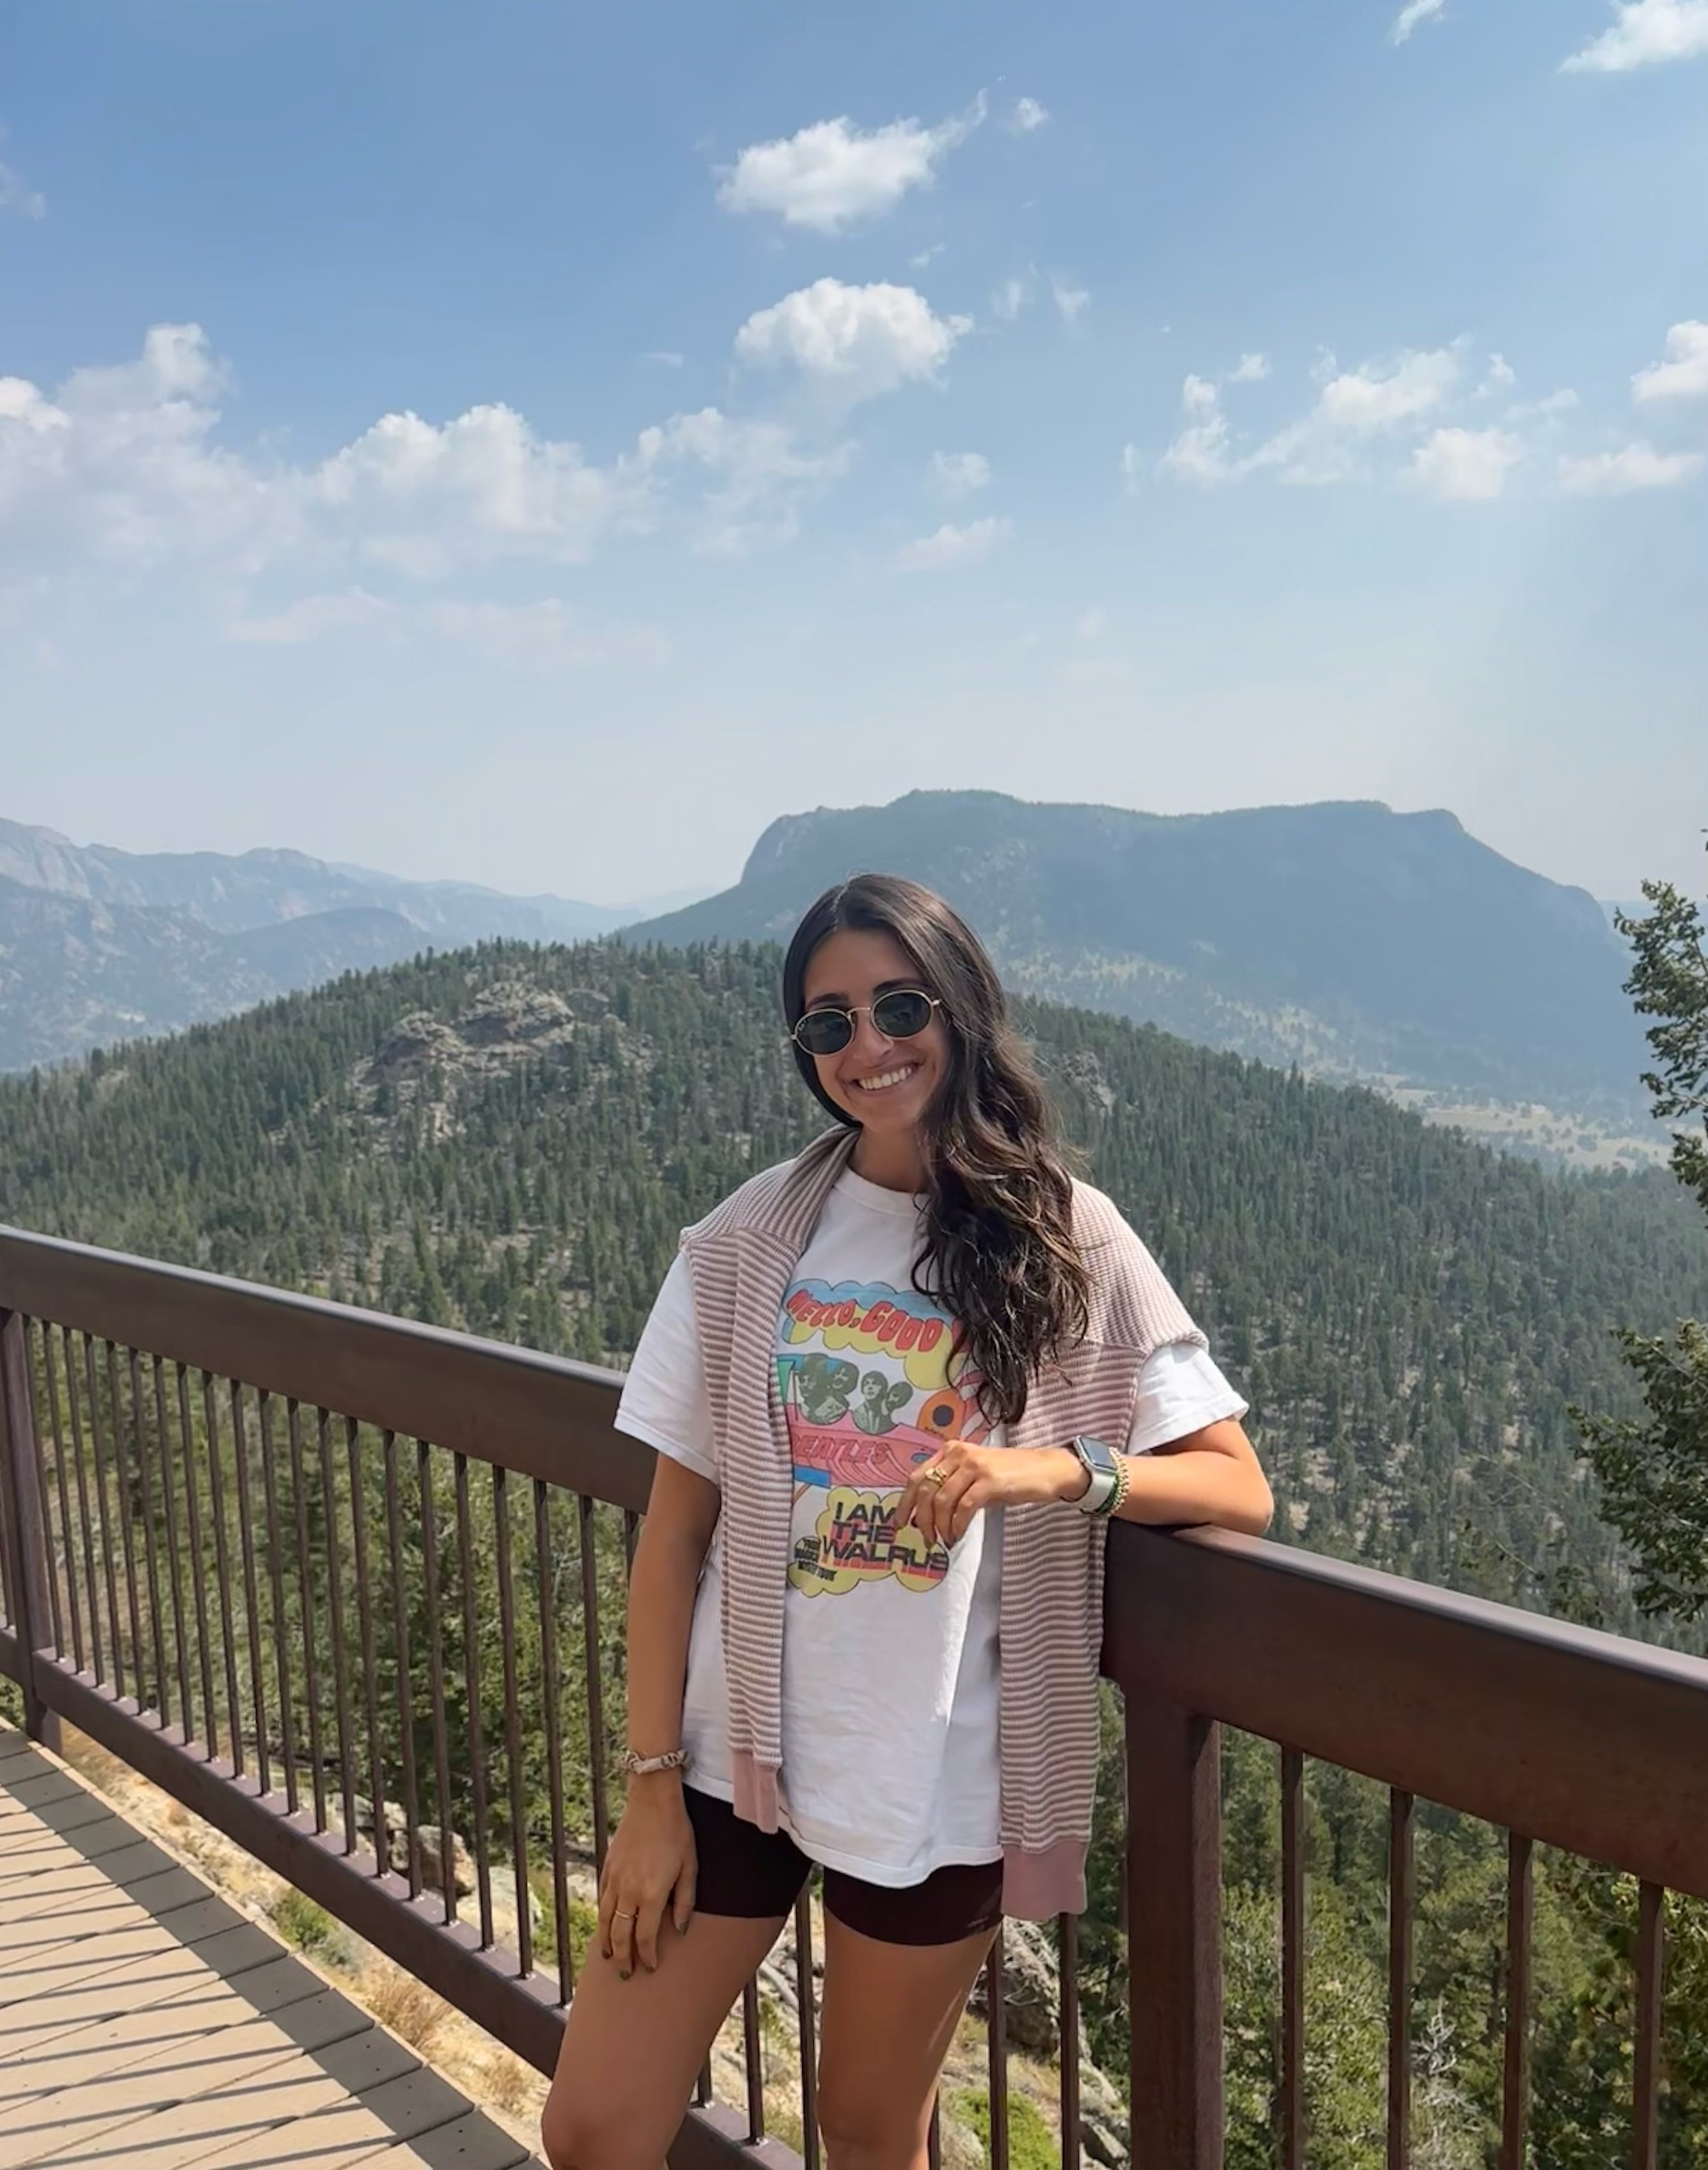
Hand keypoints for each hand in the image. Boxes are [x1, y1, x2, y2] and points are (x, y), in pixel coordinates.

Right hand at [596, 1777, 695, 1977]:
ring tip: (608, 1958)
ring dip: (606, 1942)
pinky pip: (601, 1899)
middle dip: (623, 1958)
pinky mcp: (607, 1867)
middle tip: (626, 1974)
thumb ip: (684, 1901)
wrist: (652, 1801)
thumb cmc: (677, 1832)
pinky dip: (602, 1917)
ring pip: (605, 1920)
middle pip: (620, 1935)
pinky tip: (605, 1924)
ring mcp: (614, 1879)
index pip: (646, 1938)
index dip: (647, 1957)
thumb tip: (680, 1930)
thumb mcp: (690, 1867)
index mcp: (651, 1895)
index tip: (650, 1968)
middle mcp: (628, 1891)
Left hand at [894, 1439, 1086, 1549]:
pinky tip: (958, 1535)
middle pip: (926, 1489)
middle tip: (926, 1539)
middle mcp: (959, 1454)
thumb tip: (927, 1516)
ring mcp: (974, 1465)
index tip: (900, 1523)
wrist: (1046, 1469)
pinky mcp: (990, 1480)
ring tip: (945, 1539)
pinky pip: (964, 1507)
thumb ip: (952, 1487)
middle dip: (921, 1519)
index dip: (905, 1502)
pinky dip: (957, 1525)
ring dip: (940, 1526)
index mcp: (951, 1451)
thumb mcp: (975, 1476)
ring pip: (942, 1500)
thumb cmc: (1010, 1476)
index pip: (917, 1476)